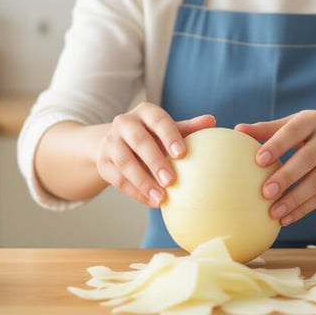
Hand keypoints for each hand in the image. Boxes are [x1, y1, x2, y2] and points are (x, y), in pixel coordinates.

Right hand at [97, 102, 214, 207]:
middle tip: (171, 180)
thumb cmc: (153, 136)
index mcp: (145, 112)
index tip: (182, 153)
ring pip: (125, 162)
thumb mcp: (169, 129)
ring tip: (161, 197)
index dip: (169, 136)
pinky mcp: (103, 162)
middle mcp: (124, 123)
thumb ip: (189, 128)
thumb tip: (212, 121)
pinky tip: (152, 202)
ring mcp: (111, 142)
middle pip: (139, 141)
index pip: (158, 120)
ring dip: (143, 181)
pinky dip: (135, 192)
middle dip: (155, 161)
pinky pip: (117, 179)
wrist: (118, 142)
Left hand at [235, 110, 315, 225]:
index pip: (293, 132)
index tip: (258, 160)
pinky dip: (305, 208)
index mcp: (314, 120)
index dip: (277, 145)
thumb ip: (270, 128)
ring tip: (273, 212)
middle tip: (264, 192)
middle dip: (286, 177)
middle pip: (307, 159)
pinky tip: (286, 218)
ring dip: (294, 199)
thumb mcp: (300, 123)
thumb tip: (238, 130)